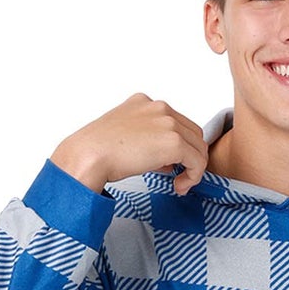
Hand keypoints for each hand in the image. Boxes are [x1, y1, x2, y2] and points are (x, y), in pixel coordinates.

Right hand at [52, 94, 208, 196]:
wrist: (90, 155)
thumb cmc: (99, 150)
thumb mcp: (125, 136)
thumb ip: (148, 140)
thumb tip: (166, 159)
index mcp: (144, 102)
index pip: (177, 123)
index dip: (180, 146)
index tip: (172, 164)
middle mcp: (159, 107)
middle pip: (193, 134)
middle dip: (190, 157)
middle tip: (180, 176)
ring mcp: (167, 122)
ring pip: (198, 148)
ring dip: (193, 168)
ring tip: (180, 184)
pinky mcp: (174, 141)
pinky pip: (197, 162)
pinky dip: (193, 177)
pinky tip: (180, 186)